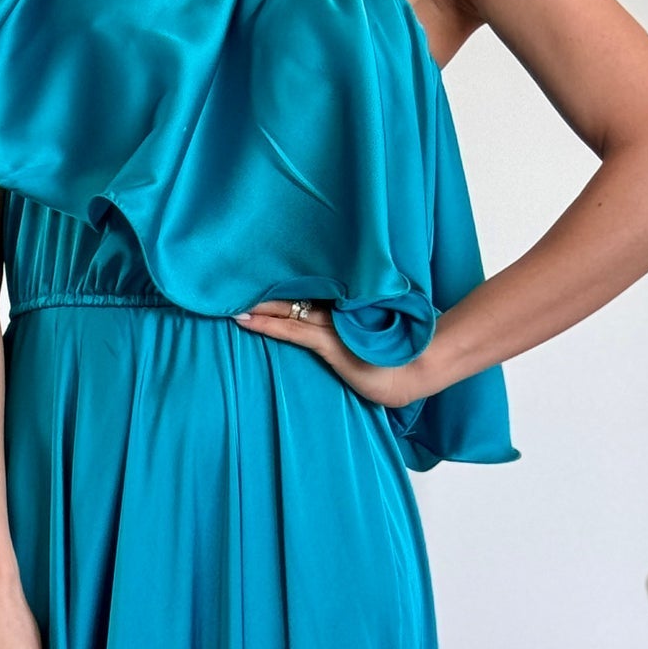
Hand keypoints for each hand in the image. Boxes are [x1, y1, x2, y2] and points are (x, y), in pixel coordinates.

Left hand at [231, 300, 425, 409]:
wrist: (418, 371)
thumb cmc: (398, 359)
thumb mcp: (370, 339)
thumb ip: (351, 327)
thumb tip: (337, 326)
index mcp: (345, 308)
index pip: (306, 294)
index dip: (282, 287)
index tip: (258, 278)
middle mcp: (336, 312)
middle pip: (293, 296)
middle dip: (264, 292)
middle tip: (233, 281)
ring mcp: (332, 326)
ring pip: (287, 310)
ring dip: (259, 306)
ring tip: (229, 300)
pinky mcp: (330, 343)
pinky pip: (292, 331)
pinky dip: (267, 325)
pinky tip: (246, 320)